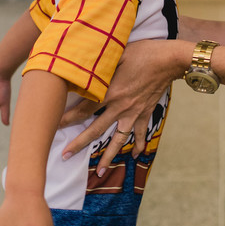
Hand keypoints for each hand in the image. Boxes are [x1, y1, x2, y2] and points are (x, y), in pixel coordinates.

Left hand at [61, 38, 184, 172]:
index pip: (84, 110)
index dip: (68, 118)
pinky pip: (141, 132)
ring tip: (99, 173)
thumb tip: (82, 66)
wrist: (170, 60)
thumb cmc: (142, 52)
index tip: (54, 126)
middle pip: (96, 130)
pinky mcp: (145, 112)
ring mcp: (134, 112)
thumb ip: (100, 64)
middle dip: (79, 144)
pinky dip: (139, 145)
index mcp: (111, 92)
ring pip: (118, 139)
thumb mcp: (117, 54)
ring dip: (108, 156)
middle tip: (65, 156)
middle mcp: (120, 107)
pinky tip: (136, 155)